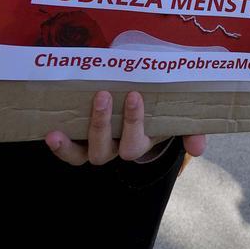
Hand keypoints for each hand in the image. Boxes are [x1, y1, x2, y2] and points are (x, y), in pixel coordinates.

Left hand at [45, 91, 206, 165]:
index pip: (136, 142)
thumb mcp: (178, 119)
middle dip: (104, 123)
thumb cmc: (160, 109)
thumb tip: (198, 148)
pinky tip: (51, 133)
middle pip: (108, 149)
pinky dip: (60, 147)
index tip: (134, 94)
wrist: (140, 104)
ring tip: (70, 116)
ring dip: (77, 137)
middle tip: (103, 95)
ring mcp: (97, 148)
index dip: (134, 122)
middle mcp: (117, 149)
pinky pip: (69, 153)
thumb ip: (192, 131)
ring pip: (87, 153)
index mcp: (141, 143)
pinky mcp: (79, 144)